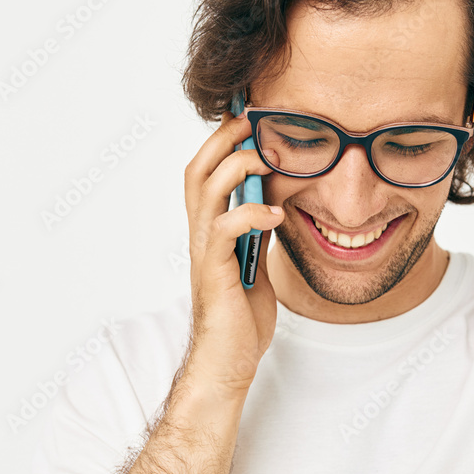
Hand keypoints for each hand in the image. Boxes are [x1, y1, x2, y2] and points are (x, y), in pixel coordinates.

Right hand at [182, 111, 284, 395]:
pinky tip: (275, 213)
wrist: (229, 360)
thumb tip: (275, 197)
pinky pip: (225, 229)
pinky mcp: (215, 271)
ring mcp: (204, 251)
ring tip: (266, 158)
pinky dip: (251, 214)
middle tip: (253, 118)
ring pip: (206, 190)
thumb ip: (258, 228)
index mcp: (210, 228)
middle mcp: (200, 233)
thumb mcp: (256, 259)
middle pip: (198, 169)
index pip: (207, 171)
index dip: (222, 140)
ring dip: (236, 167)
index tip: (248, 113)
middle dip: (224, 139)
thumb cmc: (241, 315)